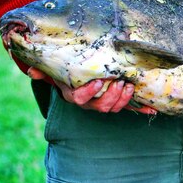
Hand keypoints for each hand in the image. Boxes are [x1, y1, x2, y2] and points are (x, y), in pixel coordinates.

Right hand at [27, 67, 156, 113]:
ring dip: (124, 99)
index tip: (98, 83)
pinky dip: (141, 110)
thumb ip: (44, 71)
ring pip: (114, 108)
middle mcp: (90, 103)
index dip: (89, 93)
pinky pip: (130, 109)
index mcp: (75, 96)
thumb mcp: (57, 71)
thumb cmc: (67, 73)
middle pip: (101, 106)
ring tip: (130, 86)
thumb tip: (31, 71)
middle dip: (112, 96)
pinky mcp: (118, 103)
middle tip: (120, 82)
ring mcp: (104, 104)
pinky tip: (152, 110)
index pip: (80, 99)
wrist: (78, 78)